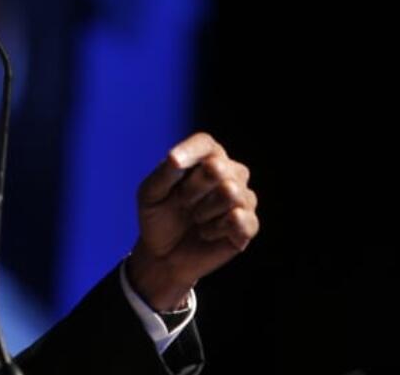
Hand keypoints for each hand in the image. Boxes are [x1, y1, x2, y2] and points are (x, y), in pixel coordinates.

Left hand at [126, 133, 258, 310]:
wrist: (163, 255)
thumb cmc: (158, 217)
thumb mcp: (150, 194)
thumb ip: (163, 175)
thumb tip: (176, 159)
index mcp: (205, 158)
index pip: (205, 143)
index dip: (191, 151)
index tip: (174, 162)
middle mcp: (230, 172)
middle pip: (218, 168)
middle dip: (193, 189)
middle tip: (182, 202)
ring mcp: (243, 198)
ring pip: (231, 192)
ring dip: (203, 211)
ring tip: (196, 218)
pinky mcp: (249, 225)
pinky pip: (241, 219)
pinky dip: (216, 229)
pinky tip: (207, 232)